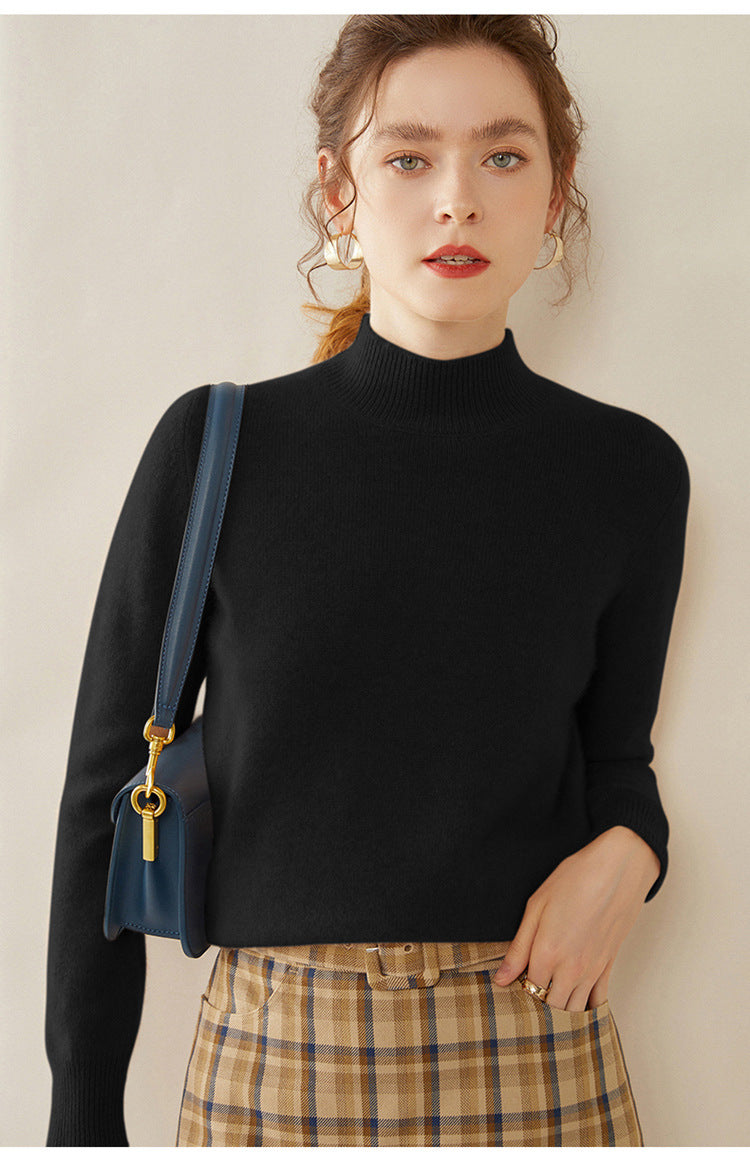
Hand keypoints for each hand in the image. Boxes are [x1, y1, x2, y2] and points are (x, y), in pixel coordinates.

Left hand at [493, 827, 660, 1010]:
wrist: (618, 869)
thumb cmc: (574, 880)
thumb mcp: (536, 906)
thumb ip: (518, 948)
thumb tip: (501, 979)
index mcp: (547, 954)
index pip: (526, 993)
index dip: (516, 994)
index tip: (510, 988)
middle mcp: (571, 970)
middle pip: (550, 1009)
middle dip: (537, 1008)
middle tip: (527, 997)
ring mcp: (592, 971)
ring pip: (574, 1011)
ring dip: (560, 1013)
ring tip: (547, 1003)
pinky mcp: (609, 966)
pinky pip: (598, 1002)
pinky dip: (587, 1009)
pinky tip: (576, 1004)